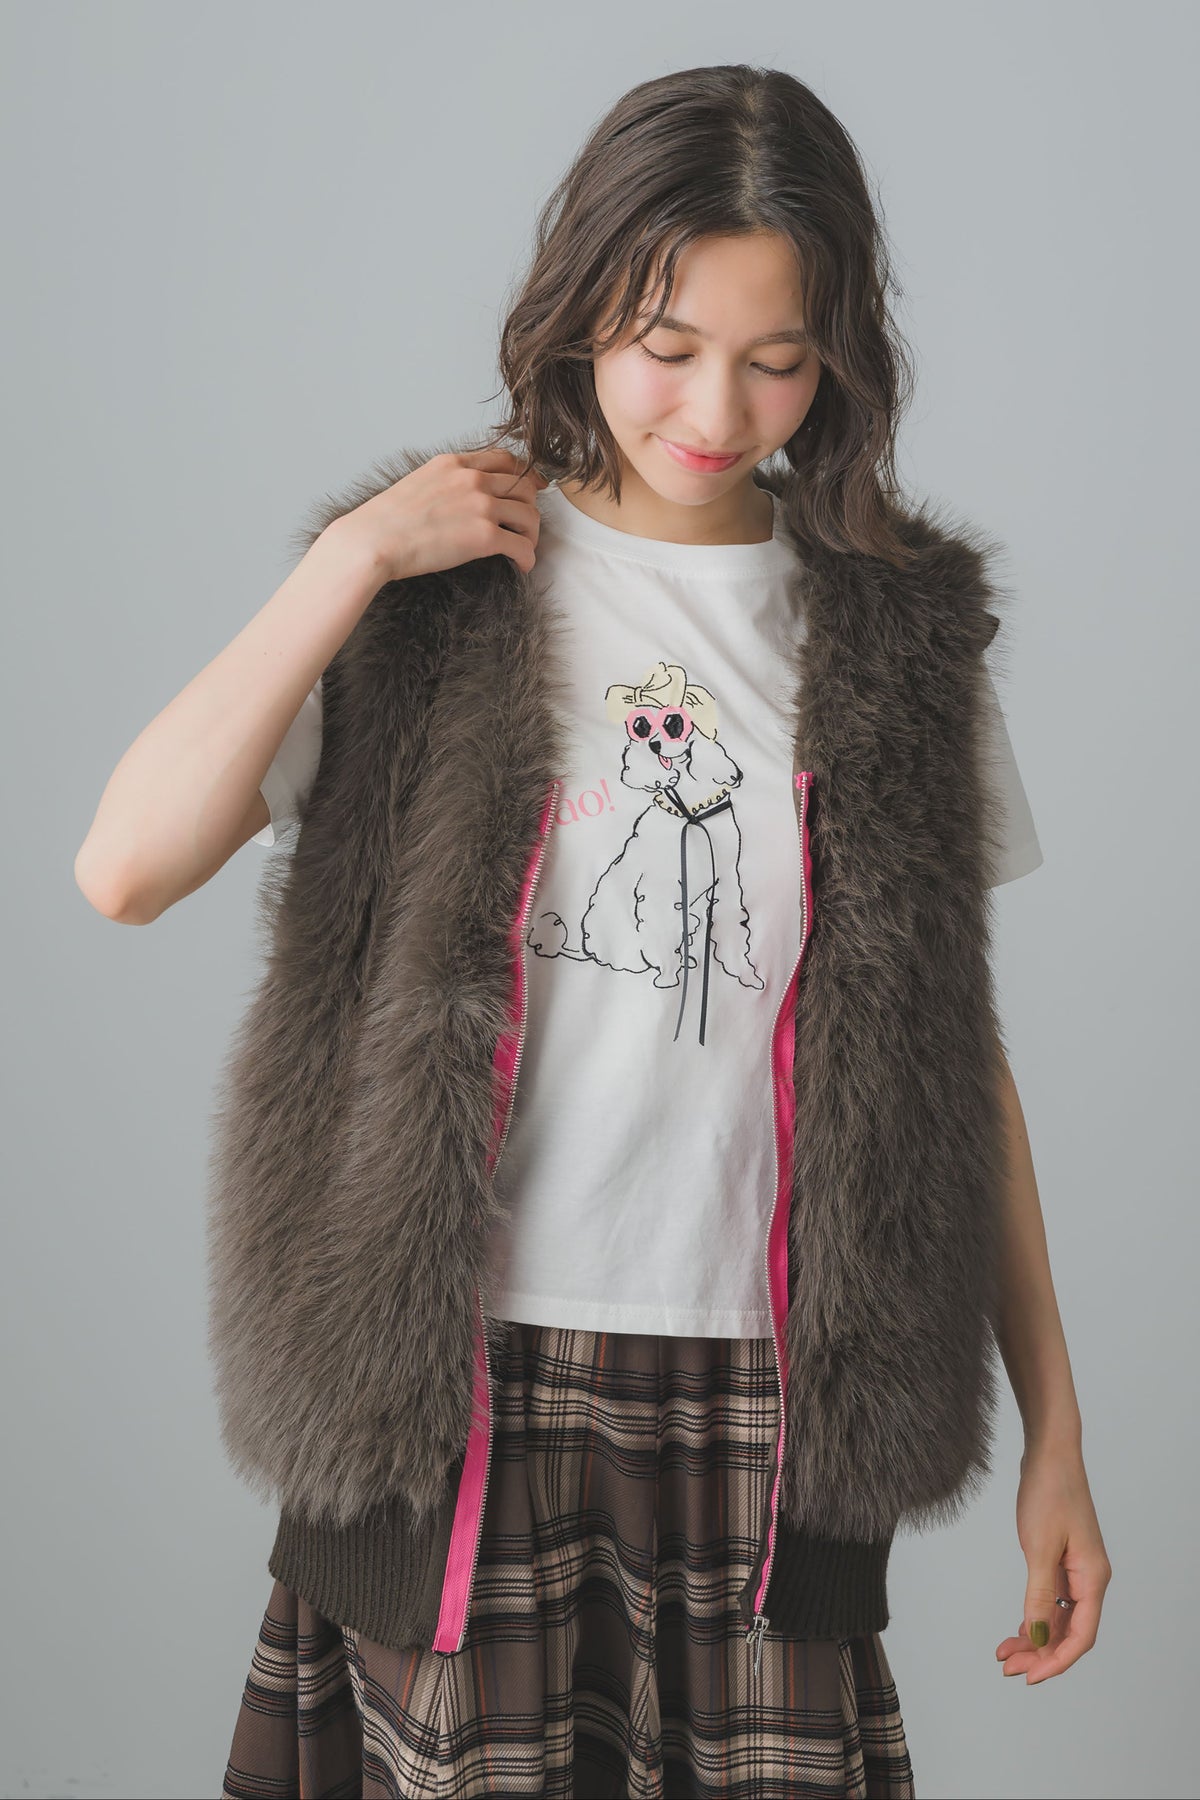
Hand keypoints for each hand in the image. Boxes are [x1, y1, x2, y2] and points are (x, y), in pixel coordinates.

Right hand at [340, 447, 548, 583]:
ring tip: (523, 548)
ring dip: (532, 534)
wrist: (373, 541)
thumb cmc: (385, 520)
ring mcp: (481, 506)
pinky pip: (522, 546)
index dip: (526, 475)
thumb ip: (445, 482)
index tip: (533, 488)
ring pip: (530, 515)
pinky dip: (528, 558)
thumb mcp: (418, 482)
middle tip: (525, 526)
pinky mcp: (484, 537)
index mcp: (455, 464)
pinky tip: (521, 566)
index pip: (505, 459)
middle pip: (525, 486)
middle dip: (530, 507)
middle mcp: (473, 479)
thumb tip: (457, 496)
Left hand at [995, 1438, 1111, 1684]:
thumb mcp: (1039, 1548)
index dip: (1057, 1661)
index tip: (1030, 1677)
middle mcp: (1089, 1578)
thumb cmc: (1049, 1492)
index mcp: (1093, 1578)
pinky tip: (1018, 1629)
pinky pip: (1052, 1599)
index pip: (1080, 1636)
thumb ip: (1039, 1596)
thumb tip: (1038, 1638)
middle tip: (1008, 1668)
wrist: (1050, 1453)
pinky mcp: (1062, 1558)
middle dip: (1040, 1654)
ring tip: (1005, 1653)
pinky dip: (1035, 1615)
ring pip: (1059, 1617)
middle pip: (1069, 1631)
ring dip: (1035, 1638)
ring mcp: (1076, 1568)